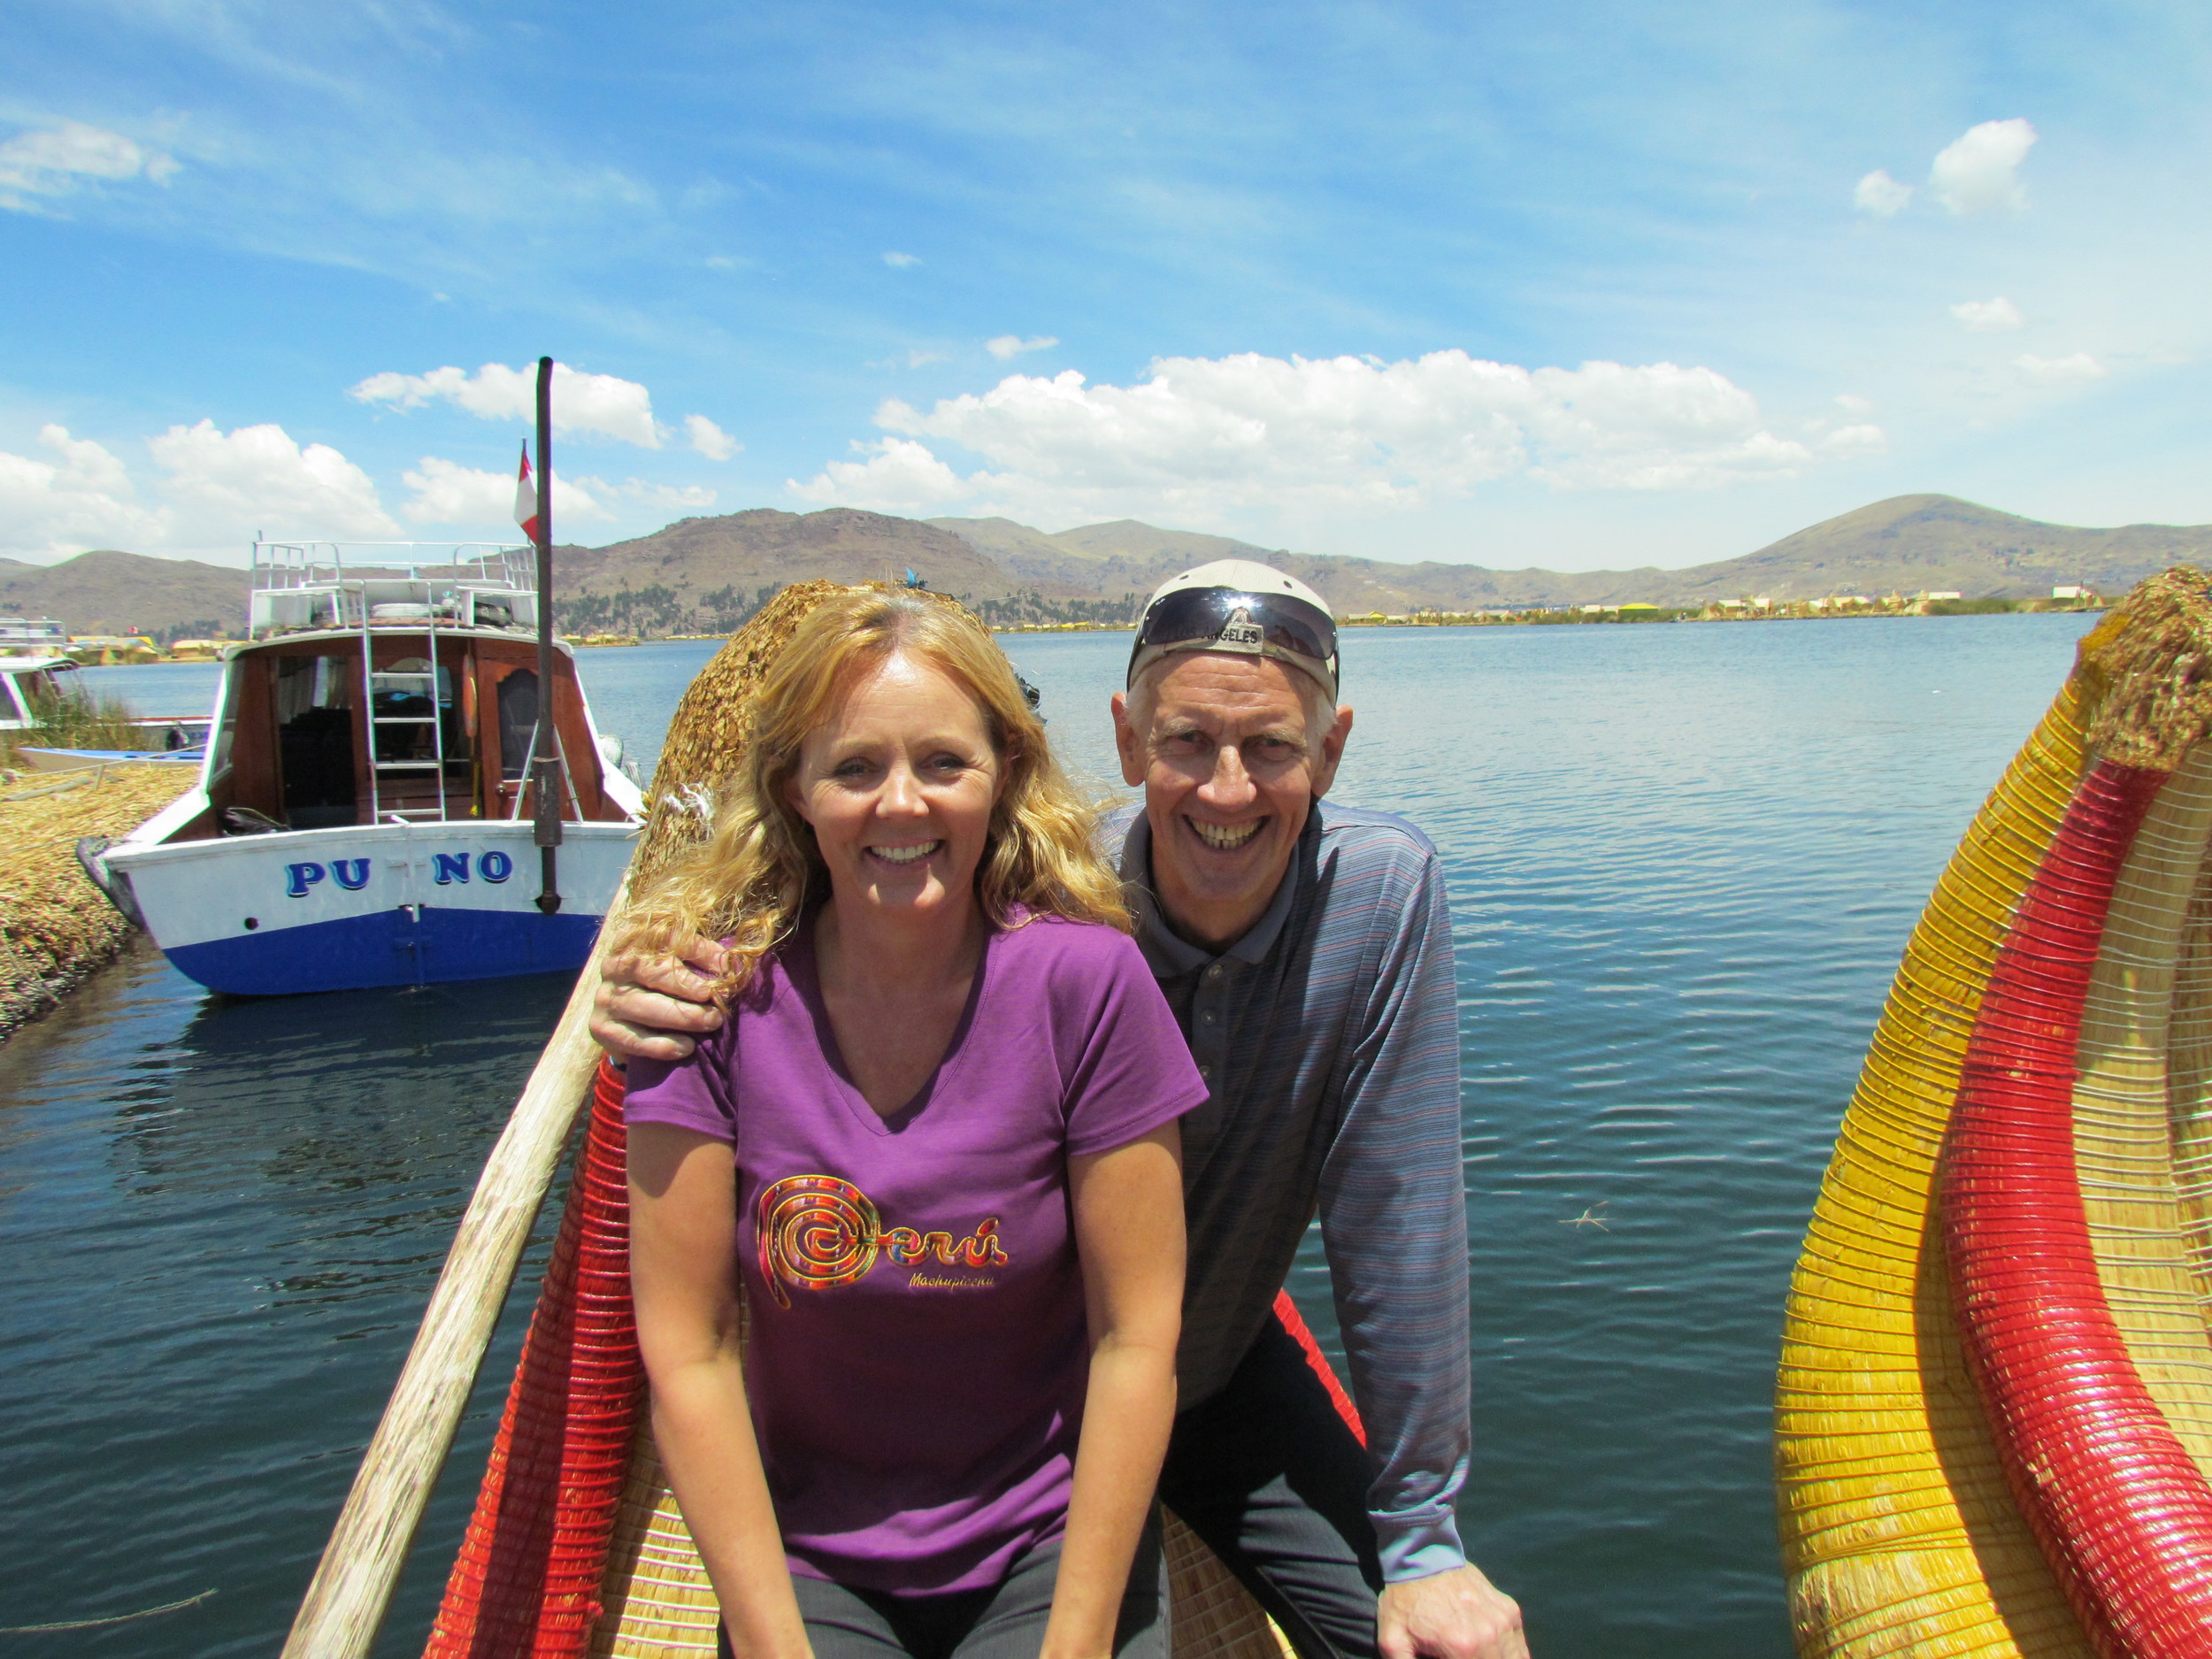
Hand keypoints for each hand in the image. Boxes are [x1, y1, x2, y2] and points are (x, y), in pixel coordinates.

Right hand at [590, 934, 729, 1061]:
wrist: (626, 1018)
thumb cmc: (663, 984)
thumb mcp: (678, 962)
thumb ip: (699, 958)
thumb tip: (729, 966)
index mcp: (633, 940)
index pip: (667, 939)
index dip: (700, 952)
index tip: (725, 969)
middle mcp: (614, 965)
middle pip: (653, 972)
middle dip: (690, 988)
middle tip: (718, 1003)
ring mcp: (605, 997)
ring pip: (645, 1006)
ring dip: (683, 1017)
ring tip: (710, 1022)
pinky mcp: (601, 1028)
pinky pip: (633, 1038)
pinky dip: (663, 1045)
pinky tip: (686, 1047)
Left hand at [1377, 1563, 1525, 1658]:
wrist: (1421, 1556)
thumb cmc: (1404, 1600)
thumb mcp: (1392, 1640)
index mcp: (1463, 1648)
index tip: (1448, 1657)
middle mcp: (1490, 1636)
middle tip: (1460, 1656)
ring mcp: (1504, 1621)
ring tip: (1477, 1655)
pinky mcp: (1510, 1610)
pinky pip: (1519, 1644)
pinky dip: (1510, 1653)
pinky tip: (1492, 1652)